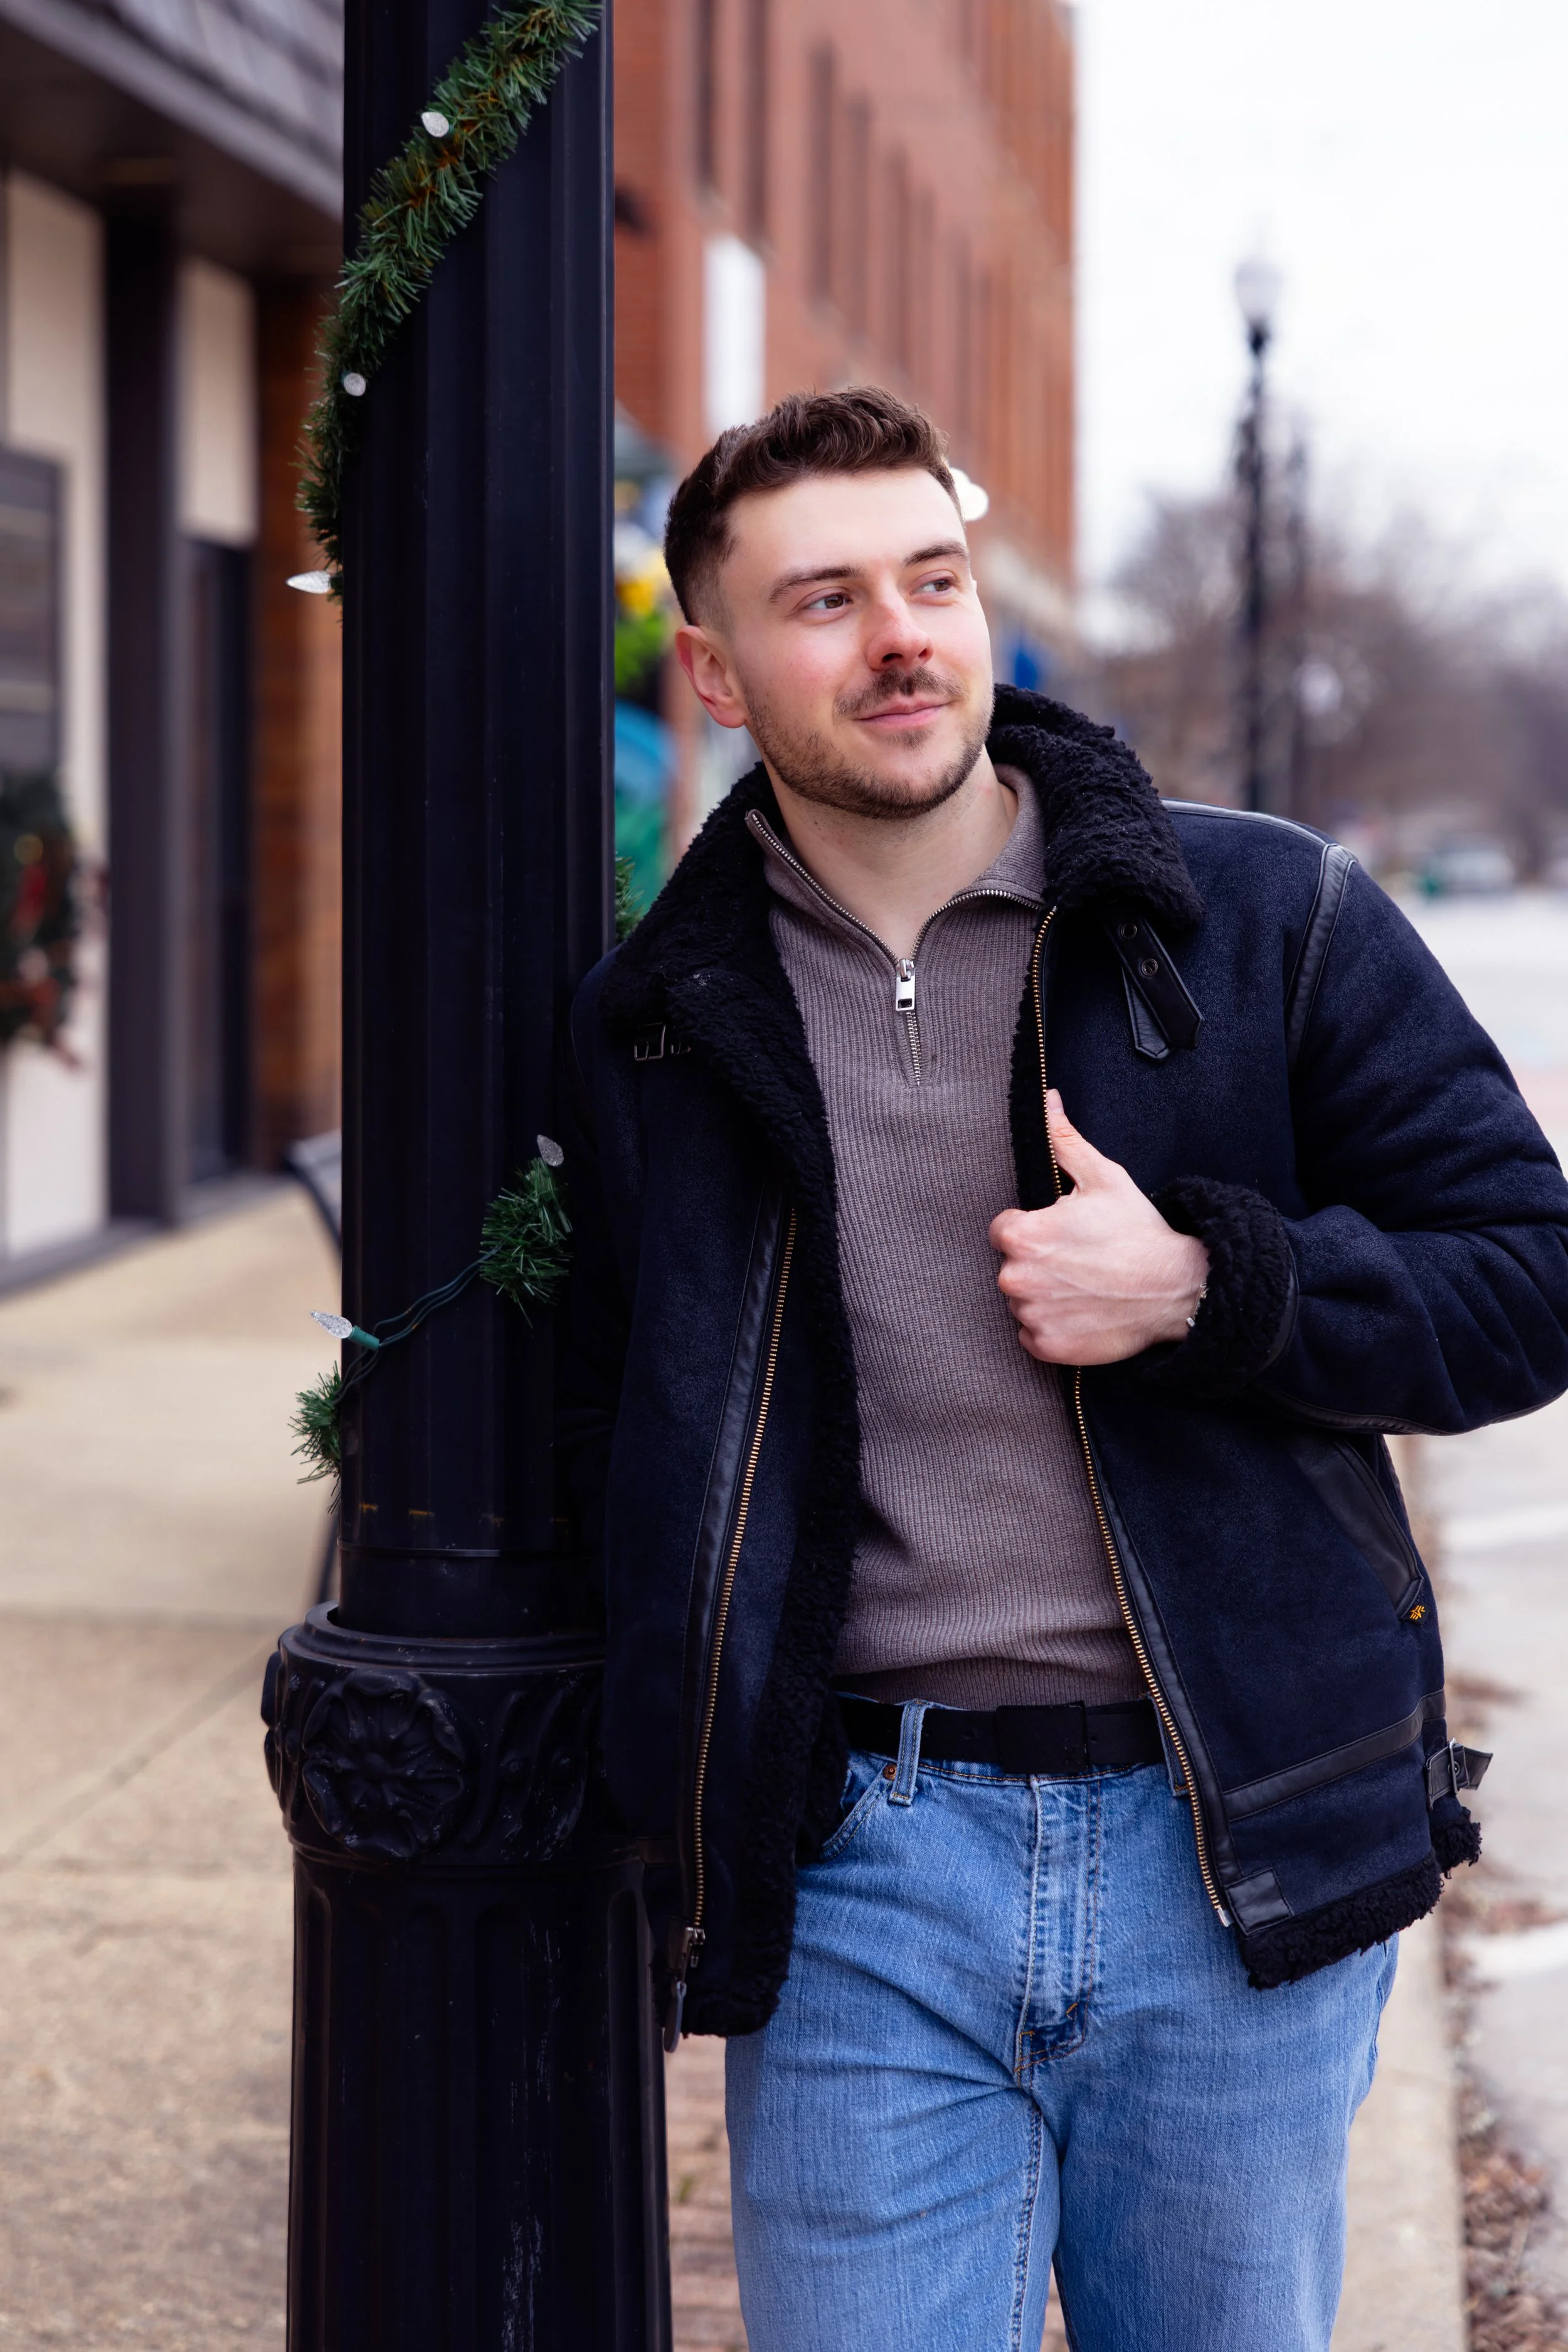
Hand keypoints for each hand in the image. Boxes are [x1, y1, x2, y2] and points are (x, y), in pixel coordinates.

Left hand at [988, 1092, 1208, 1365]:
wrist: (1176, 1288)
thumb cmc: (1137, 1231)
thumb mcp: (1103, 1177)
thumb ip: (1065, 1141)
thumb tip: (1047, 1101)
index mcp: (1021, 1236)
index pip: (1003, 1230)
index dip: (1033, 1229)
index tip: (1064, 1234)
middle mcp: (1016, 1279)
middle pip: (1012, 1267)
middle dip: (1039, 1262)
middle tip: (1081, 1260)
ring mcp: (1032, 1316)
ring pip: (1023, 1301)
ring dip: (1046, 1295)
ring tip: (1086, 1286)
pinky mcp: (1048, 1347)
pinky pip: (1033, 1336)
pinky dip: (1053, 1327)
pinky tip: (1083, 1312)